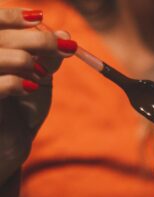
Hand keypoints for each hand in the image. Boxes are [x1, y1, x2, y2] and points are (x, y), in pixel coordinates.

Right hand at [0, 8, 76, 184]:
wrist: (11, 142)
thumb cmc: (22, 108)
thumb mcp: (38, 79)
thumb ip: (47, 58)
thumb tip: (66, 36)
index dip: (13, 17)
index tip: (40, 17)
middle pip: (0, 37)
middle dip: (37, 39)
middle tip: (66, 47)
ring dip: (26, 61)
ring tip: (41, 75)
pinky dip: (17, 82)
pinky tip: (31, 87)